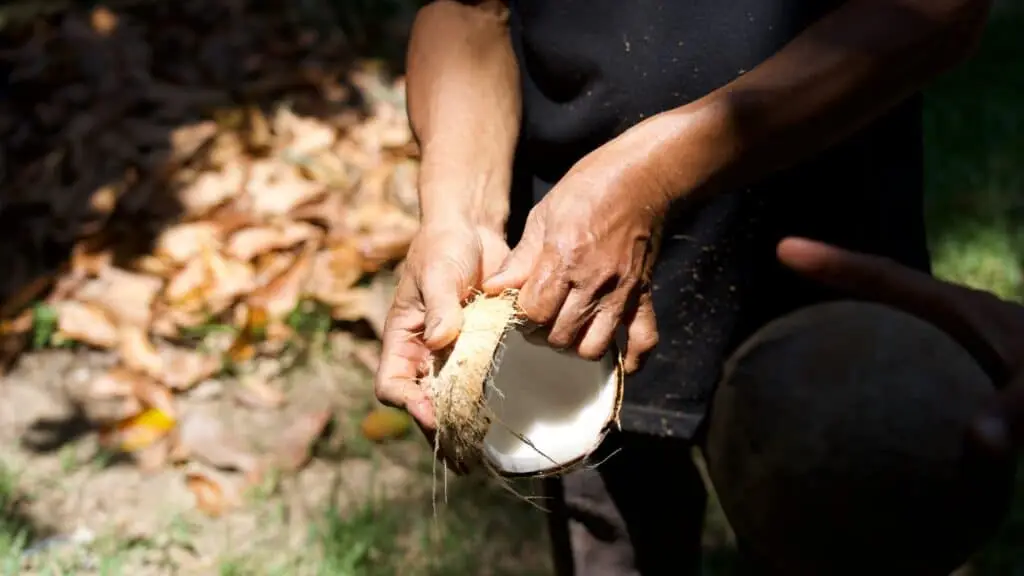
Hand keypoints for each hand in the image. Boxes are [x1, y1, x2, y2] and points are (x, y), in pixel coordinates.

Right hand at [374, 222, 509, 433]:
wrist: (472, 231)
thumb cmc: (443, 247)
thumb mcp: (438, 272)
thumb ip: (440, 305)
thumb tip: (439, 339)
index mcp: (403, 338)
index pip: (392, 384)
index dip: (408, 404)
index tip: (433, 413)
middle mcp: (424, 353)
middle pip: (423, 402)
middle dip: (439, 427)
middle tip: (464, 450)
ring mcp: (452, 354)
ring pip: (452, 399)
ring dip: (464, 421)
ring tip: (484, 446)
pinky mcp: (479, 348)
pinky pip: (480, 381)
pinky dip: (488, 400)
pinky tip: (506, 416)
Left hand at [482, 130, 667, 372]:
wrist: (642, 178)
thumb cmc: (589, 190)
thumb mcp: (544, 215)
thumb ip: (521, 258)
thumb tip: (493, 289)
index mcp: (565, 258)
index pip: (534, 311)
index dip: (522, 312)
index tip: (522, 303)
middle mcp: (594, 281)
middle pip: (560, 334)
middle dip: (544, 331)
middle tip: (542, 316)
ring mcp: (621, 292)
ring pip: (593, 347)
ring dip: (577, 344)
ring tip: (570, 327)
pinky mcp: (643, 294)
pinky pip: (643, 340)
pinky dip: (631, 358)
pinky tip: (617, 360)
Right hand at [776, 237, 1023, 455]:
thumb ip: (1015, 410)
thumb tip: (977, 441)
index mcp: (963, 311)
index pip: (888, 278)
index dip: (835, 263)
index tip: (785, 247)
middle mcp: (954, 319)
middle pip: (881, 288)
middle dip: (834, 276)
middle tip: (784, 271)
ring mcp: (957, 342)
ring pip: (893, 320)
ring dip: (853, 316)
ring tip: (804, 335)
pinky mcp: (966, 369)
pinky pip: (906, 360)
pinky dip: (877, 368)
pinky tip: (863, 409)